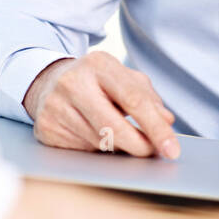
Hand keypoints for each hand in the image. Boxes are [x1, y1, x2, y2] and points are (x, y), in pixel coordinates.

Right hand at [24, 52, 180, 158]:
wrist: (48, 82)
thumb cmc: (95, 82)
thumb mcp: (122, 78)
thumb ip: (147, 97)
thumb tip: (166, 121)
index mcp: (98, 64)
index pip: (134, 100)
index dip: (156, 128)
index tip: (171, 149)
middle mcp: (73, 82)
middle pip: (114, 127)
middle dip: (139, 146)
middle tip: (153, 154)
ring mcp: (55, 106)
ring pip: (99, 143)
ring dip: (117, 147)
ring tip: (120, 137)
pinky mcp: (46, 129)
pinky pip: (82, 151)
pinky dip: (96, 149)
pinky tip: (94, 136)